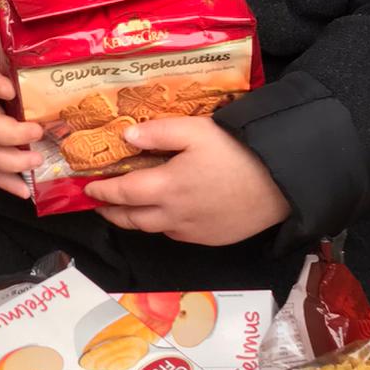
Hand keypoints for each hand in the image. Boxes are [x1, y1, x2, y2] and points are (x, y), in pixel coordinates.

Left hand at [86, 115, 290, 245]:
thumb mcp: (197, 130)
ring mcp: (193, 231)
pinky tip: (165, 215)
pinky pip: (177, 234)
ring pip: (153, 230)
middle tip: (99, 204)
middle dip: (111, 212)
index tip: (88, 187)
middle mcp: (174, 215)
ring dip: (135, 221)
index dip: (101, 190)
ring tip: (127, 211)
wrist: (281, 182)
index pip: (122, 192)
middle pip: (132, 219)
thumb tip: (127, 137)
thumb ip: (159, 133)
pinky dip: (163, 226)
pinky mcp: (211, 239)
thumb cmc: (239, 152)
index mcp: (166, 187)